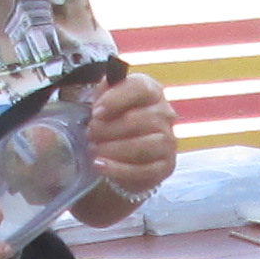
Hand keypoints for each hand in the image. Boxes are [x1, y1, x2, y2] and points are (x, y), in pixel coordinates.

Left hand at [81, 66, 178, 207]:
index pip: (141, 88)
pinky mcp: (165, 166)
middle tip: (91, 133)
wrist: (123, 154)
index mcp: (151, 91)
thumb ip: (104, 92)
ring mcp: (168, 141)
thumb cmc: (114, 122)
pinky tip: (101, 165)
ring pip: (145, 145)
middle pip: (142, 119)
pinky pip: (144, 170)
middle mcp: (165, 114)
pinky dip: (119, 169)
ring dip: (115, 149)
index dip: (116, 99)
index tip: (96, 112)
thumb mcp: (106, 101)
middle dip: (110, 128)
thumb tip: (103, 94)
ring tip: (95, 149)